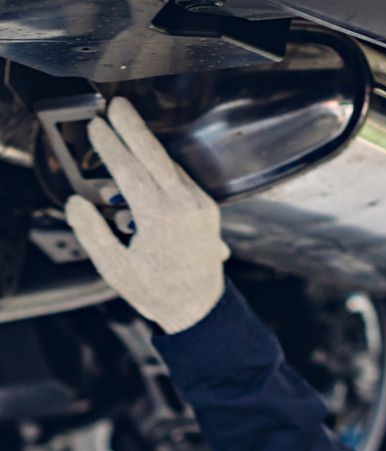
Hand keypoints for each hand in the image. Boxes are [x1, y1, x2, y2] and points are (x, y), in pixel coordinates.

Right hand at [64, 97, 230, 333]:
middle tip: (115, 104)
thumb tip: (75, 203)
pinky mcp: (207, 209)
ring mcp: (199, 205)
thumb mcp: (116, 270)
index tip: (96, 127)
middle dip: (132, 126)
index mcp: (160, 218)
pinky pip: (181, 178)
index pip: (129, 170)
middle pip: (154, 154)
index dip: (110, 146)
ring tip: (124, 128)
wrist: (199, 309)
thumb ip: (93, 234)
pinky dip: (161, 166)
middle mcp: (184, 206)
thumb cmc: (157, 292)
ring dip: (146, 145)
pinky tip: (145, 164)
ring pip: (170, 164)